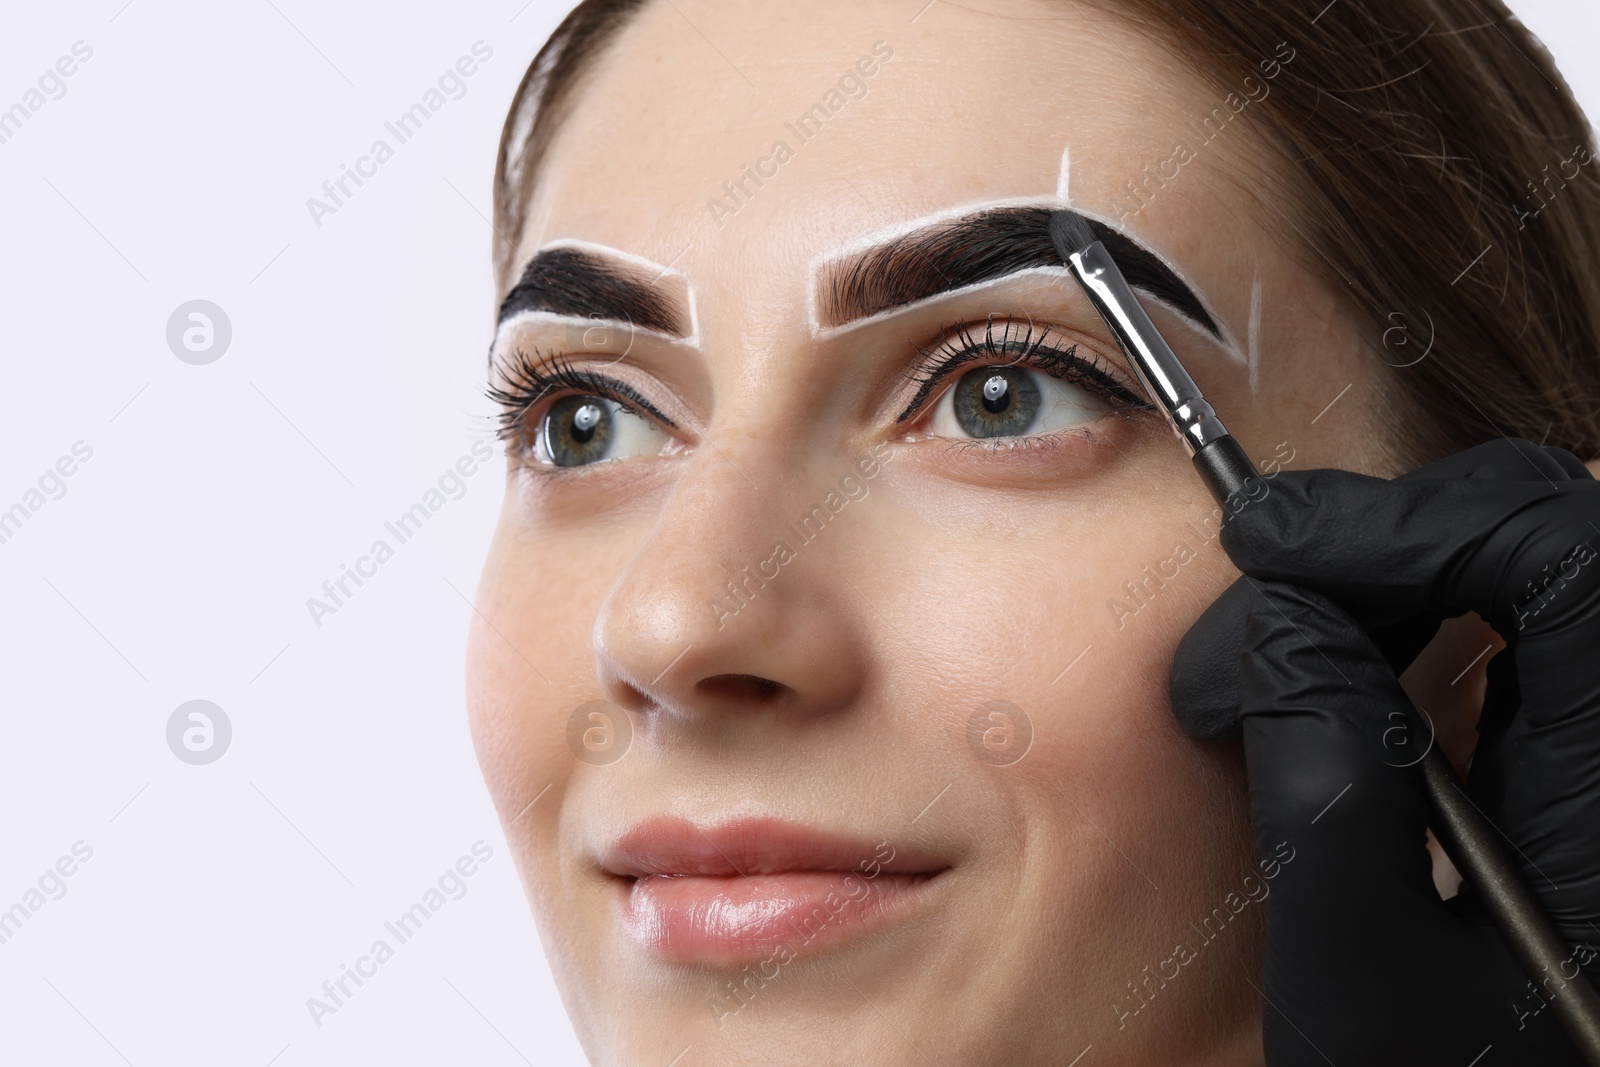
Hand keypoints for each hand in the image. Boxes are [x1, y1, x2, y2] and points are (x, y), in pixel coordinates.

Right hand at [1170, 438, 1599, 1064]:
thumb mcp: (1360, 979)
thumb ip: (1326, 786)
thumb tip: (1283, 619)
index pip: (1562, 557)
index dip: (1407, 519)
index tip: (1265, 543)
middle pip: (1557, 538)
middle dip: (1394, 538)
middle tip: (1266, 590)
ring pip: (1542, 576)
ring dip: (1406, 576)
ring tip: (1286, 642)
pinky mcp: (1585, 773)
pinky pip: (1528, 638)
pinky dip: (1429, 620)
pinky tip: (1352, 670)